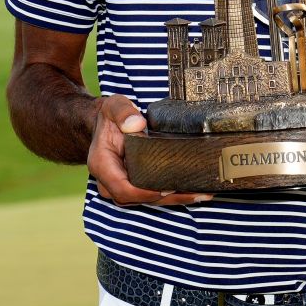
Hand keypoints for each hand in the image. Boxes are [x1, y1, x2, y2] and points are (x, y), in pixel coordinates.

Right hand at [90, 94, 212, 205]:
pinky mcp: (134, 183)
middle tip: (197, 193)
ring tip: (203, 194)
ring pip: (148, 199)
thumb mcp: (113, 106)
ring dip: (175, 199)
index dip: (145, 193)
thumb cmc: (110, 117)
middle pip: (138, 198)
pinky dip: (173, 194)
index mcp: (102, 164)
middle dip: (168, 198)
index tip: (168, 189)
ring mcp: (122, 184)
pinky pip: (152, 194)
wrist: (106, 124)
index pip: (122, 189)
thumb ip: (123, 112)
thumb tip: (136, 124)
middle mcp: (110, 180)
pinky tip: (195, 191)